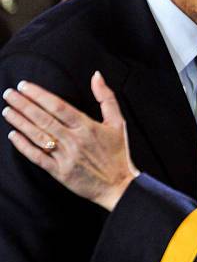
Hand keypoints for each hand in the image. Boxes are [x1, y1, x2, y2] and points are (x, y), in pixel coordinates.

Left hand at [2, 72, 138, 210]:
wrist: (119, 185)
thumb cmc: (118, 153)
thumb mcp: (118, 122)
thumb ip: (106, 97)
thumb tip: (96, 76)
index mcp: (87, 126)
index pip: (58, 106)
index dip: (39, 95)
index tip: (25, 86)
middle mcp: (74, 140)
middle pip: (44, 119)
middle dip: (24, 105)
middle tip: (9, 93)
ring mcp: (65, 157)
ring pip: (38, 136)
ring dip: (20, 122)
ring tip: (8, 110)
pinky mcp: (60, 172)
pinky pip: (38, 157)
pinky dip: (24, 146)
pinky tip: (13, 136)